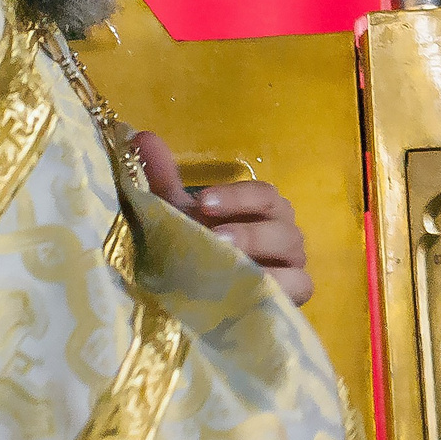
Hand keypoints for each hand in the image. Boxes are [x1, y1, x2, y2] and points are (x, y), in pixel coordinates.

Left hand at [133, 131, 311, 305]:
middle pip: (283, 222)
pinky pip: (299, 285)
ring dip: (261, 256)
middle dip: (250, 229)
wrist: (188, 301)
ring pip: (293, 253)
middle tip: (216, 237)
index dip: (238, 196)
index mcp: (260, 212)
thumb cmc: (191, 250)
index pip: (264, 194)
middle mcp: (281, 235)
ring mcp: (290, 268)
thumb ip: (162, 179)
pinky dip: (280, 284)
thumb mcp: (175, 215)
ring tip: (228, 263)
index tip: (202, 202)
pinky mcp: (290, 298)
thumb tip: (141, 138)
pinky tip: (249, 288)